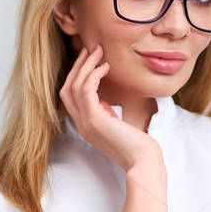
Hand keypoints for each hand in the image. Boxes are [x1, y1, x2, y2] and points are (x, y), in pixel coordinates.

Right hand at [59, 44, 162, 171]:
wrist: (143, 162)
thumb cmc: (137, 146)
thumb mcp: (117, 127)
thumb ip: (106, 115)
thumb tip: (103, 102)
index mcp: (86, 126)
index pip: (70, 97)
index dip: (76, 76)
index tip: (88, 60)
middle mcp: (81, 124)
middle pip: (67, 88)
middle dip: (77, 67)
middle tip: (90, 50)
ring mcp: (86, 122)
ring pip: (74, 86)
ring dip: (85, 66)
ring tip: (98, 52)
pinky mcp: (95, 119)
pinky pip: (86, 90)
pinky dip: (94, 75)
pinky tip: (106, 67)